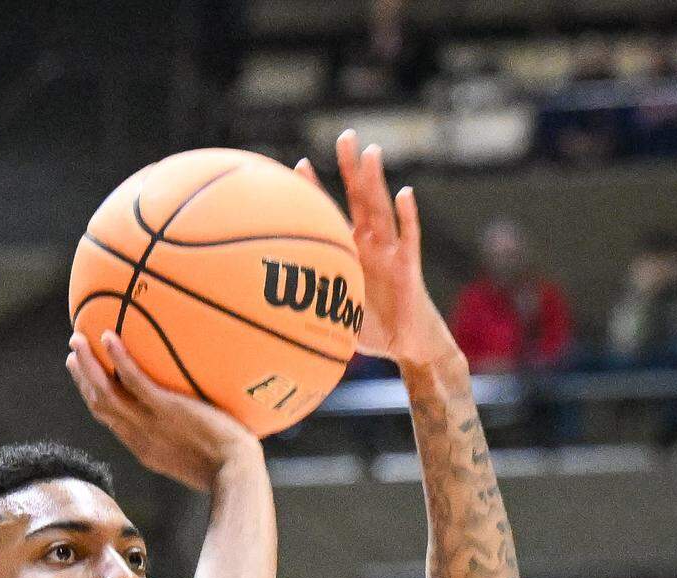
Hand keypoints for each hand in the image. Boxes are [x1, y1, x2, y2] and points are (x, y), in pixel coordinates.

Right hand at [67, 330, 261, 491]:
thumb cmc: (229, 468)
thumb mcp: (198, 459)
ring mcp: (150, 423)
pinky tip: (108, 335)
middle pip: (100, 406)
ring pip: (106, 393)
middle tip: (73, 355)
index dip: (94, 399)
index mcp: (144, 447)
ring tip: (77, 340)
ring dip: (87, 366)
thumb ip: (189, 440)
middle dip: (83, 380)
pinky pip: (134, 381)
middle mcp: (139, 436)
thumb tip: (198, 423)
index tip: (86, 380)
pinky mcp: (166, 410)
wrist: (235, 474)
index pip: (111, 422)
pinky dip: (118, 358)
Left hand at [297, 130, 460, 370]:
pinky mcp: (409, 265)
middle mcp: (371, 243)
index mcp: (350, 250)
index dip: (316, 189)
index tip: (297, 164)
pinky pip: (409, 236)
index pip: (330, 212)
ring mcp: (390, 251)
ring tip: (370, 153)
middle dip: (351, 167)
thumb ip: (307, 306)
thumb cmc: (371, 329)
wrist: (406, 344)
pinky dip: (407, 215)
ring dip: (376, 182)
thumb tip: (267, 312)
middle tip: (345, 135)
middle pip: (359, 197)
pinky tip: (405, 194)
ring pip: (382, 209)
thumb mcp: (333, 315)